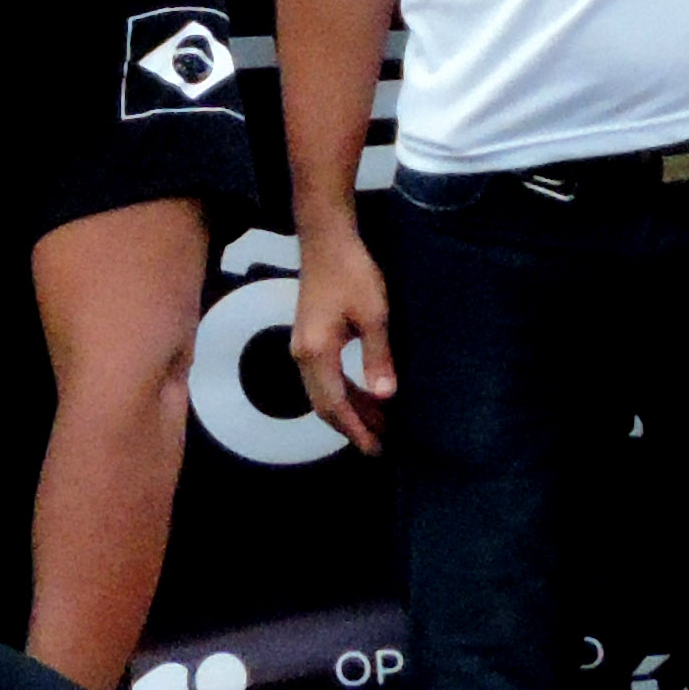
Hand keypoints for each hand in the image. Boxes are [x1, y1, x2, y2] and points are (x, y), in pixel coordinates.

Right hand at [293, 219, 394, 454]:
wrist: (327, 240)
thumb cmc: (352, 273)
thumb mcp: (373, 314)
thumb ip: (377, 357)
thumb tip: (385, 397)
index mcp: (316, 352)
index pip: (334, 405)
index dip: (355, 430)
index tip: (375, 449)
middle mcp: (302, 355)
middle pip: (324, 404)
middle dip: (351, 426)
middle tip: (380, 444)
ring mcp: (303, 347)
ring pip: (323, 392)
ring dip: (349, 409)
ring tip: (379, 423)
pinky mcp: (309, 338)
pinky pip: (324, 377)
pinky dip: (344, 391)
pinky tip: (365, 394)